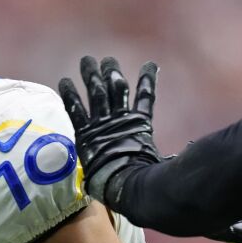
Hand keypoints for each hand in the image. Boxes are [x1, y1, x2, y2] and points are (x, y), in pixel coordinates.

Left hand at [58, 56, 161, 207]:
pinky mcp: (85, 131)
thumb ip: (165, 157)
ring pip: (97, 92)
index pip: (146, 97)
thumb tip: (177, 162)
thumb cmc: (145, 177)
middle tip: (107, 60)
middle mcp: (120, 119)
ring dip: (91, 75)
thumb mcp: (157, 162)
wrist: (125, 182)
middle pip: (116, 88)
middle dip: (111, 72)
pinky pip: (75, 109)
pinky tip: (64, 80)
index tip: (151, 64)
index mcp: (140, 125)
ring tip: (86, 61)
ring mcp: (102, 123)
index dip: (148, 80)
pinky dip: (70, 95)